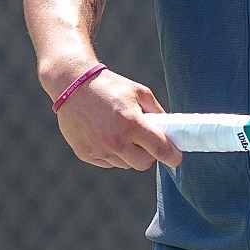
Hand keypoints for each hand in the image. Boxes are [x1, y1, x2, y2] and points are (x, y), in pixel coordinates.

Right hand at [54, 68, 181, 170]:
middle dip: (149, 155)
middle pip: (143, 164)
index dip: (172, 156)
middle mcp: (115, 140)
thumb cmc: (109, 86)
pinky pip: (108, 162)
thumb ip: (157, 112)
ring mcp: (99, 149)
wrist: (72, 85)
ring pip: (125, 164)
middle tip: (145, 142)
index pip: (160, 149)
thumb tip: (169, 129)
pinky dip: (112, 154)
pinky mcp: (85, 154)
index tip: (176, 158)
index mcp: (131, 123)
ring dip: (129, 154)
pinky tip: (106, 136)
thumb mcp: (139, 92)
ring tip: (121, 133)